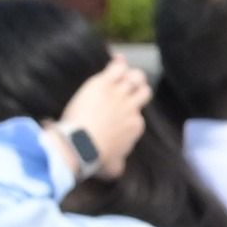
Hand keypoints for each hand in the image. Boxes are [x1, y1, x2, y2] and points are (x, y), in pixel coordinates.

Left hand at [55, 56, 153, 174]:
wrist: (82, 145)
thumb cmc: (96, 158)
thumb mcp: (112, 167)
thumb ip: (118, 164)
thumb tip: (119, 169)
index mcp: (135, 127)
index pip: (139, 115)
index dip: (131, 112)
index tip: (121, 114)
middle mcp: (132, 108)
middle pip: (143, 92)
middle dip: (138, 89)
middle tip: (128, 89)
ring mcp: (119, 94)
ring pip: (136, 76)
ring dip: (131, 74)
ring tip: (123, 73)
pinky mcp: (104, 83)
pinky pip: (117, 66)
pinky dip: (117, 61)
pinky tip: (114, 57)